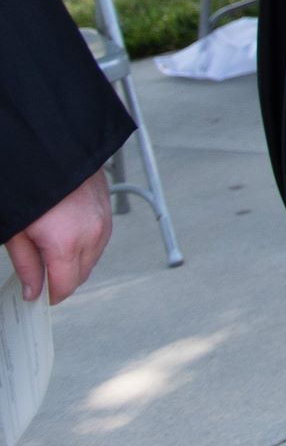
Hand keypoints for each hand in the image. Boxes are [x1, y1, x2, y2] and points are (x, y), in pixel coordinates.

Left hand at [8, 169, 114, 303]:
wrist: (52, 149)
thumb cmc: (31, 187)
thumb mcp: (16, 232)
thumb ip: (26, 265)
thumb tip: (33, 291)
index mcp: (66, 244)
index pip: (65, 287)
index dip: (51, 296)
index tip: (40, 296)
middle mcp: (91, 235)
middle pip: (82, 275)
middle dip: (63, 279)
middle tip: (42, 271)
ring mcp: (104, 221)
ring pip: (93, 258)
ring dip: (76, 261)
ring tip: (53, 247)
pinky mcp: (109, 209)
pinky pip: (100, 239)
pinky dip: (86, 244)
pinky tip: (69, 233)